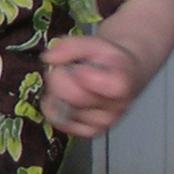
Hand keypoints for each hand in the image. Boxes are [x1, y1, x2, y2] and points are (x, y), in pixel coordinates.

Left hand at [39, 0, 173, 138]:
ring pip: (62, 110)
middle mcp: (115, 108)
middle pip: (72, 96)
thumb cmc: (109, 59)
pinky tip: (64, 97)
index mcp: (120, 84)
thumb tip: (50, 58)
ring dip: (57, 94)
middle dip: (61, 78)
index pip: (94, 84)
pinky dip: (54, 108)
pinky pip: (59, 122)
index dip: (80, 74)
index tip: (81, 67)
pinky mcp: (89, 132)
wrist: (124, 74)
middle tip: (69, 69)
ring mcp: (103, 123)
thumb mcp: (94, 42)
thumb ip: (70, 46)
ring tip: (70, 84)